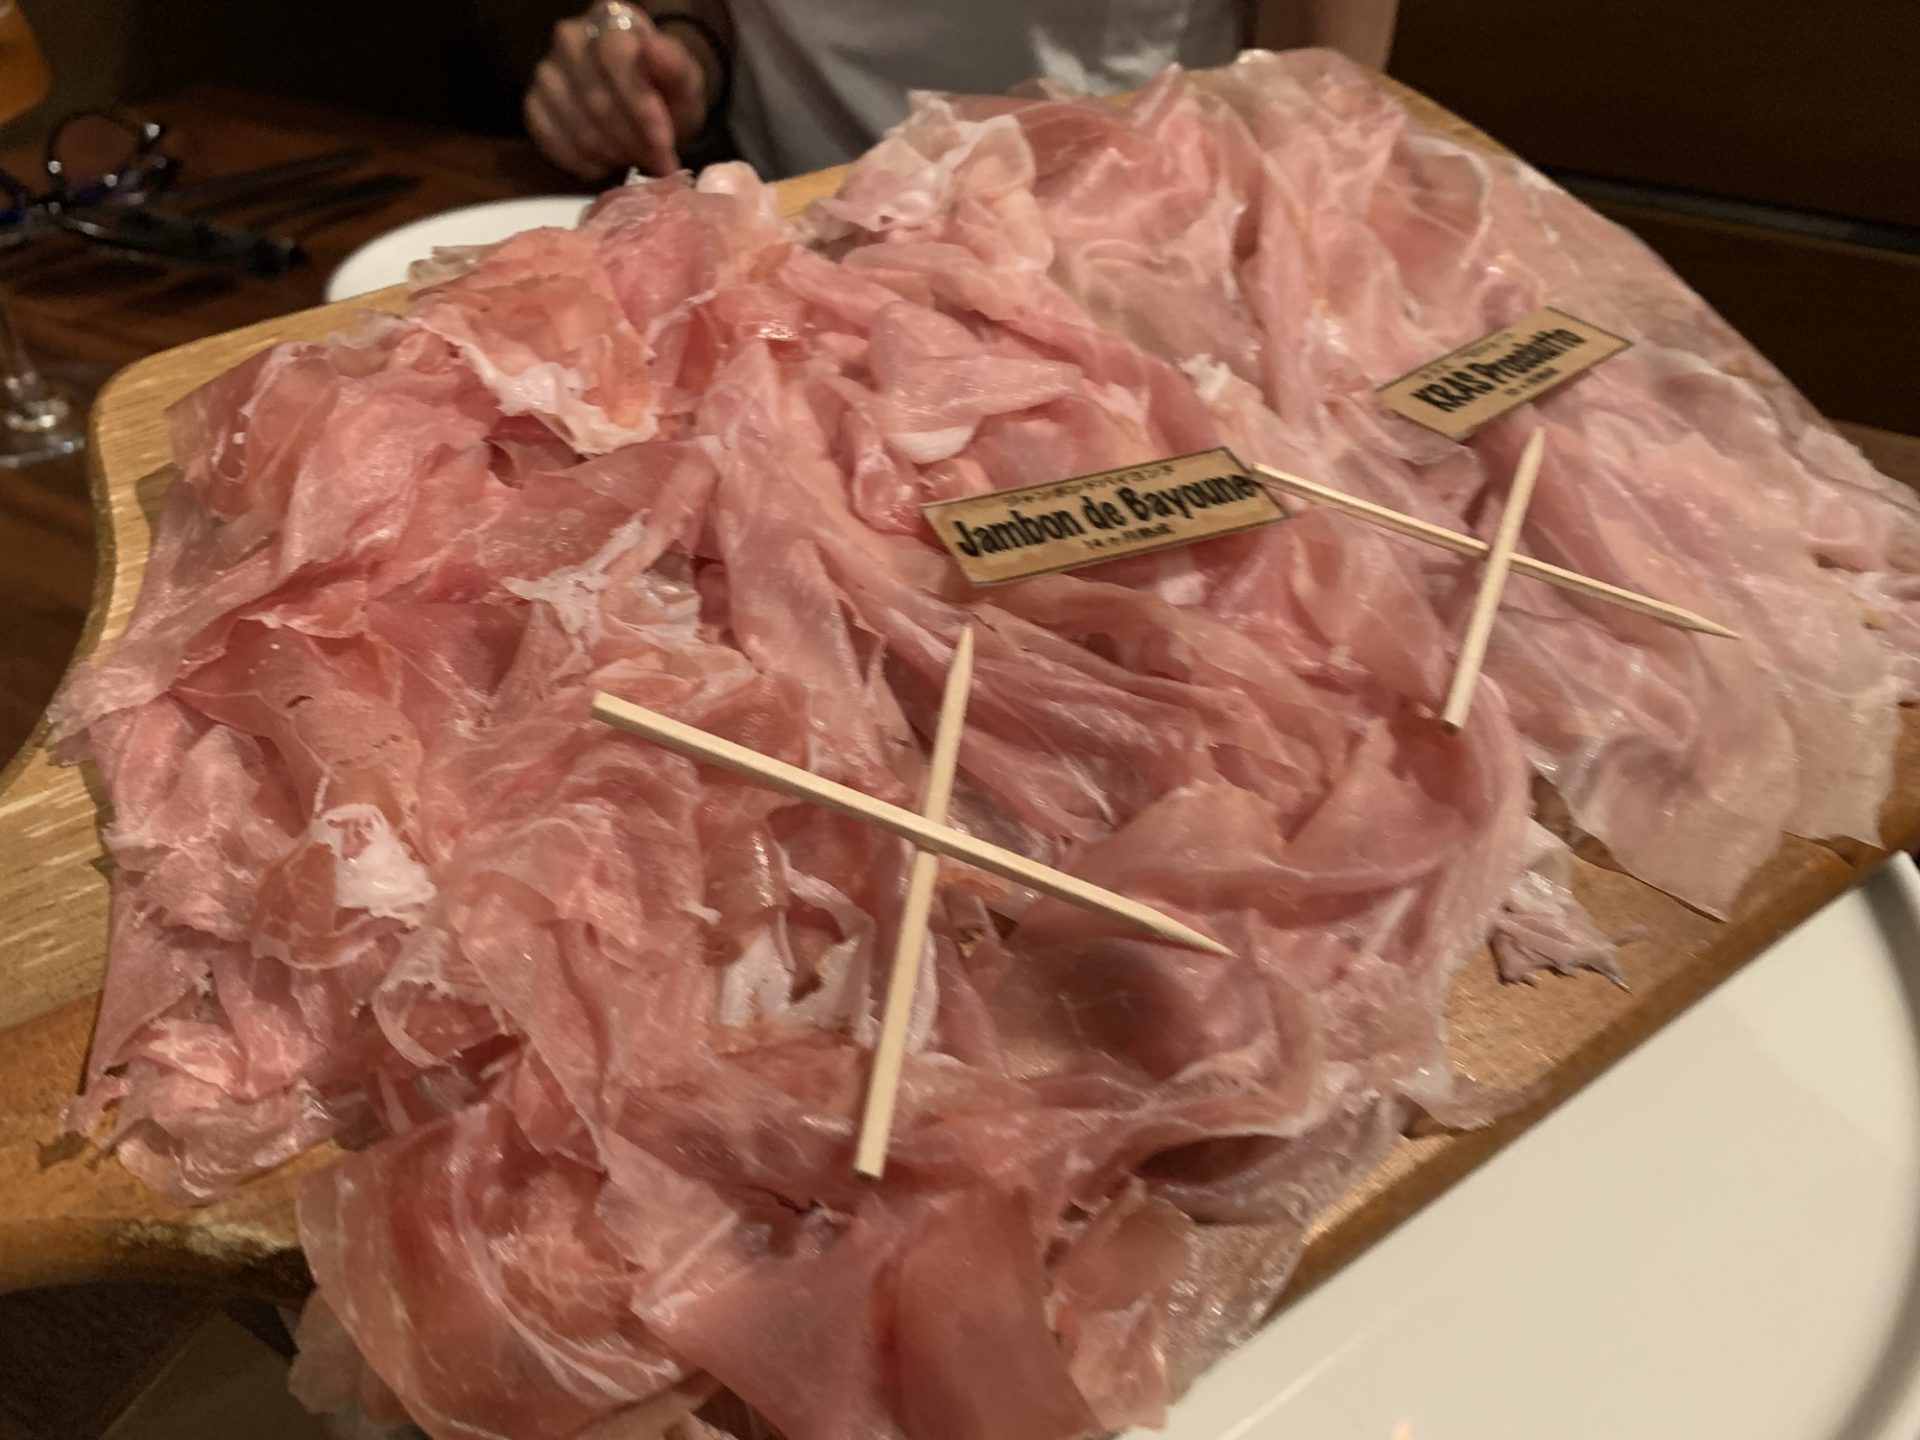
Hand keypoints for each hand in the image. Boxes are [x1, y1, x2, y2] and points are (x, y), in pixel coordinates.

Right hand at [524, 6, 711, 179]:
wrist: (644, 109)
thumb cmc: (665, 92)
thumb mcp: (684, 81)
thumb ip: (674, 65)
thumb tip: (651, 48)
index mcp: (609, 20)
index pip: (615, 56)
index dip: (641, 105)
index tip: (663, 141)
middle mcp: (570, 38)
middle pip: (595, 98)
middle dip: (631, 140)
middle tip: (655, 160)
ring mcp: (547, 72)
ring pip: (576, 126)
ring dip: (611, 154)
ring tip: (633, 159)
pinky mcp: (533, 105)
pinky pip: (552, 143)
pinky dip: (584, 164)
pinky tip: (605, 164)